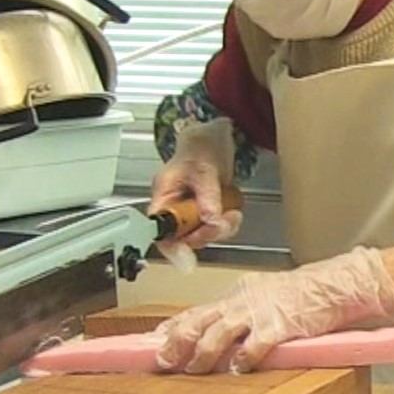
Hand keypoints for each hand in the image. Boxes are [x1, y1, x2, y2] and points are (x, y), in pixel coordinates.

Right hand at [149, 118, 243, 269]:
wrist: (216, 137)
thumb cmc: (201, 146)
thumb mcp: (204, 168)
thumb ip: (207, 195)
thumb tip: (209, 220)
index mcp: (164, 196)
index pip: (160, 230)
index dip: (171, 248)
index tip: (187, 257)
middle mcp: (175, 208)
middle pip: (184, 238)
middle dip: (207, 233)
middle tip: (223, 220)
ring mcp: (191, 212)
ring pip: (204, 235)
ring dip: (222, 228)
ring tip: (233, 211)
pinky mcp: (206, 212)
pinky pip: (216, 228)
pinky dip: (229, 221)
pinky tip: (234, 207)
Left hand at [155, 246, 393, 373]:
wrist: (334, 285)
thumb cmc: (303, 294)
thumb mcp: (263, 295)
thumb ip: (240, 312)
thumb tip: (218, 329)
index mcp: (238, 294)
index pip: (198, 310)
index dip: (174, 327)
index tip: (156, 340)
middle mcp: (243, 301)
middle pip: (200, 320)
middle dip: (177, 342)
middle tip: (163, 360)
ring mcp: (260, 312)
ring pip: (219, 333)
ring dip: (203, 354)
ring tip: (193, 369)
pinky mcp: (279, 325)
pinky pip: (256, 344)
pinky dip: (244, 358)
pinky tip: (237, 369)